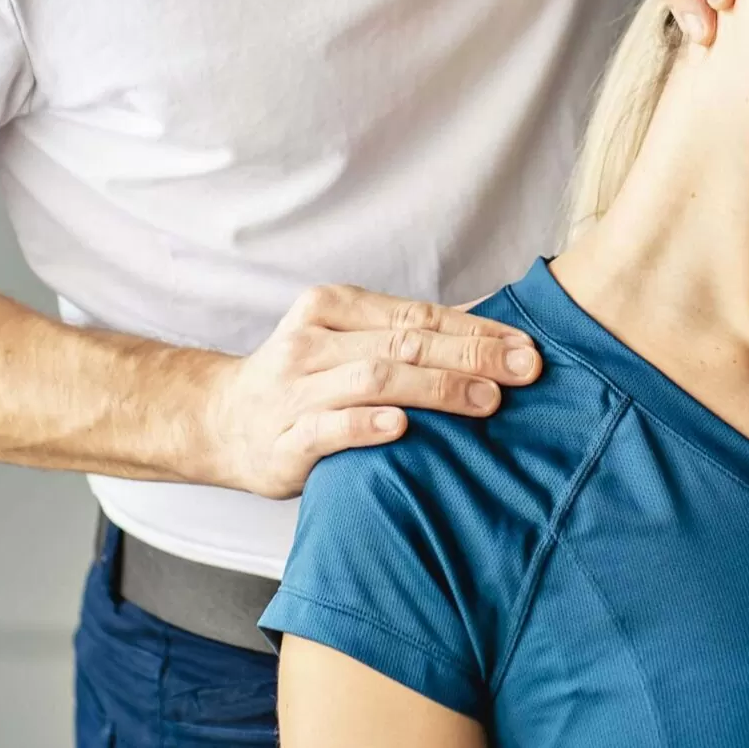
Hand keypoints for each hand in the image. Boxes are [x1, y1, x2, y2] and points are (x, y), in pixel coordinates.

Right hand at [203, 284, 542, 498]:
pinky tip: (402, 427)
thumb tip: (491, 327)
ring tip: (486, 401)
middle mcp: (312, 341)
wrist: (221, 423)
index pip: (417, 317)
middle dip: (470, 357)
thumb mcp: (349, 344)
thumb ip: (408, 336)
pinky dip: (366, 425)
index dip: (476, 331)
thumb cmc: (304, 382)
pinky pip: (328, 428)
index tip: (526, 348)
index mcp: (333, 308)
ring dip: (436, 390)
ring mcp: (294, 389)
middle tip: (523, 372)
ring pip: (373, 380)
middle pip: (403, 344)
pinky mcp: (282, 439)